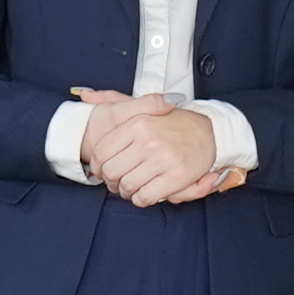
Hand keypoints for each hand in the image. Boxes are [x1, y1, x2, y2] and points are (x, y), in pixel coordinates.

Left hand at [92, 103, 225, 205]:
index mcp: (138, 123)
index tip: (101, 170)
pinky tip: (144, 193)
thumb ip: (112, 98)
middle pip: (111, 172)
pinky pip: (146, 196)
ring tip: (129, 188)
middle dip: (110, 181)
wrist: (210, 132)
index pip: (102, 151)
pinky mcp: (177, 176)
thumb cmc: (173, 122)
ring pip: (127, 186)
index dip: (97, 166)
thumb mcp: (142, 105)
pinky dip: (141, 199)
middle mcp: (149, 140)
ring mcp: (163, 159)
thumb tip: (84, 94)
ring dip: (125, 192)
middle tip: (116, 181)